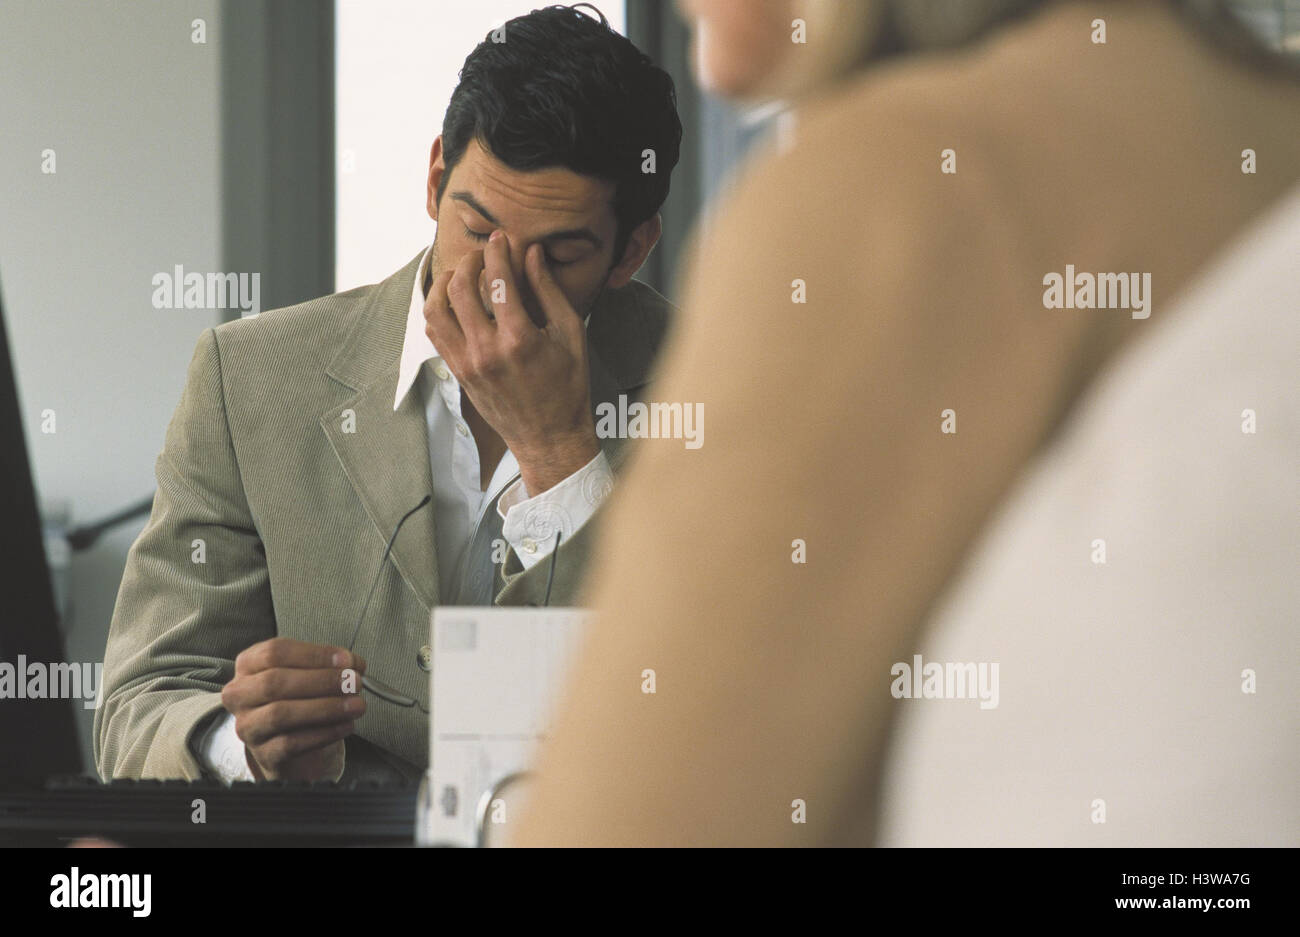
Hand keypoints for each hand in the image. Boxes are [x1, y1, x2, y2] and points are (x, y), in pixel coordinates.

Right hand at [221, 637, 365, 781]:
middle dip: (321, 681)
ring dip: (326, 708)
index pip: (275, 652)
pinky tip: (345, 725)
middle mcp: (241, 694)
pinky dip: (324, 733)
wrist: (288, 742)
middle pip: (275, 682)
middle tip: (353, 682)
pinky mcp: (263, 753)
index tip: (346, 660)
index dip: (314, 655)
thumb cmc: (297, 699)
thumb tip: (353, 664)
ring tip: (356, 705)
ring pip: (281, 714)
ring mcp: (248, 726)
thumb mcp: (307, 674)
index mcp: (249, 664)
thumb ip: (329, 665)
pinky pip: (291, 743)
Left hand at [425, 231, 600, 493]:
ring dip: (444, 283)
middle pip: (460, 287)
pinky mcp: (458, 373)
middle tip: (483, 255)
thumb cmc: (568, 385)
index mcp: (520, 338)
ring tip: (461, 275)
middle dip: (470, 261)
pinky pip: (435, 333)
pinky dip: (438, 309)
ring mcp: (468, 364)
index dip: (497, 251)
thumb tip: (532, 253)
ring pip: (436, 309)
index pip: (498, 280)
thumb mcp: (570, 334)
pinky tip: (453, 301)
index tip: (501, 239)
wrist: (549, 436)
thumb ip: (548, 291)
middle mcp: (487, 350)